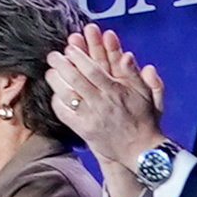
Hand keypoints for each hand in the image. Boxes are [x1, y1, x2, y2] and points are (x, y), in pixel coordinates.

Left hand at [45, 29, 167, 183]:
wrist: (139, 150)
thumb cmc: (143, 118)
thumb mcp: (145, 93)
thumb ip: (134, 73)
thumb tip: (127, 55)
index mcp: (116, 92)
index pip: (93, 70)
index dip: (80, 57)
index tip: (70, 47)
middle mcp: (101, 103)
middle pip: (76, 80)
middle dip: (62, 64)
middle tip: (53, 55)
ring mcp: (91, 117)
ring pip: (68, 96)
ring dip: (56, 81)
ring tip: (50, 71)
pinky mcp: (84, 130)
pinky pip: (65, 114)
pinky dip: (58, 102)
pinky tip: (55, 93)